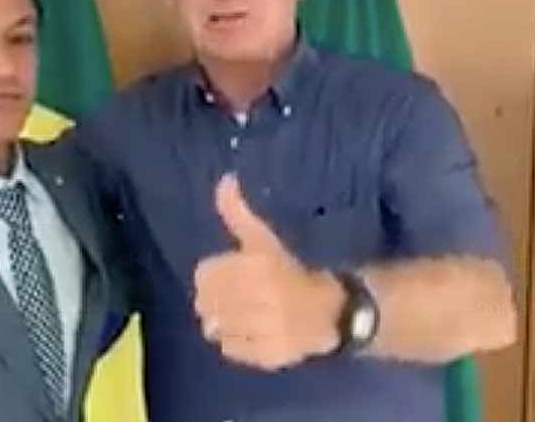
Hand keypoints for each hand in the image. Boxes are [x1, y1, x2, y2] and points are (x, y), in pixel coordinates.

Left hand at [192, 174, 346, 370]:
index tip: (228, 276)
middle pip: (206, 303)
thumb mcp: (262, 240)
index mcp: (256, 265)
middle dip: (216, 300)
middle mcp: (260, 298)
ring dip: (225, 322)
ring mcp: (264, 329)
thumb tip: (225, 179)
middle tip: (236, 298)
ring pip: (215, 328)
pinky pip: (230, 349)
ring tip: (244, 315)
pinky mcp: (268, 355)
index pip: (204, 275)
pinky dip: (235, 342)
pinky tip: (252, 332)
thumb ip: (237, 213)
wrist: (329, 312)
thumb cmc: (288, 272)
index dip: (213, 275)